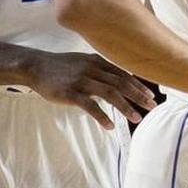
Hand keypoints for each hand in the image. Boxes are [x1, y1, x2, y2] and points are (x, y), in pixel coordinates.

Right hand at [25, 51, 157, 129]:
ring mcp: (81, 80)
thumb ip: (101, 69)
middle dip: (139, 96)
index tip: (150, 96)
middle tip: (152, 107)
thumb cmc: (61, 66)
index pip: (123, 74)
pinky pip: (89, 105)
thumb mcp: (84, 62)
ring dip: (125, 107)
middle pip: (121, 83)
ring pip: (110, 93)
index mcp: (97, 62)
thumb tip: (119, 79)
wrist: (36, 66)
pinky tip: (110, 125)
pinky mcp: (70, 92)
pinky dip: (102, 116)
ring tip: (136, 118)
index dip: (139, 86)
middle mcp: (92, 69)